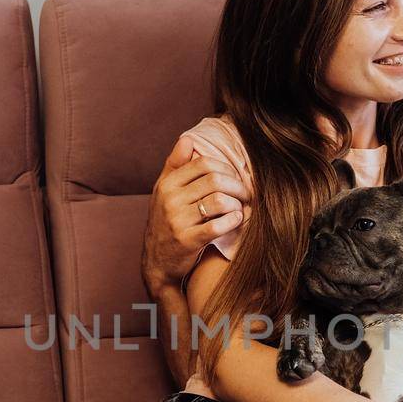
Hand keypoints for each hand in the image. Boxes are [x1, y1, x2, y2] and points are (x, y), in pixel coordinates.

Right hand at [141, 136, 250, 292]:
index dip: (226, 168)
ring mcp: (178, 221)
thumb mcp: (163, 192)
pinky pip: (218, 226)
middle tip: (246, 194)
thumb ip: (175, 165)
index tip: (236, 178)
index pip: (204, 164)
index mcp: (167, 184)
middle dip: (237, 186)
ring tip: (241, 208)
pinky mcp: (188, 241)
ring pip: (219, 201)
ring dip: (237, 204)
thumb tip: (187, 139)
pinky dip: (233, 221)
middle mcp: (170, 200)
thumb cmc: (165, 222)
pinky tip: (237, 221)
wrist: (157, 262)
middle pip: (215, 180)